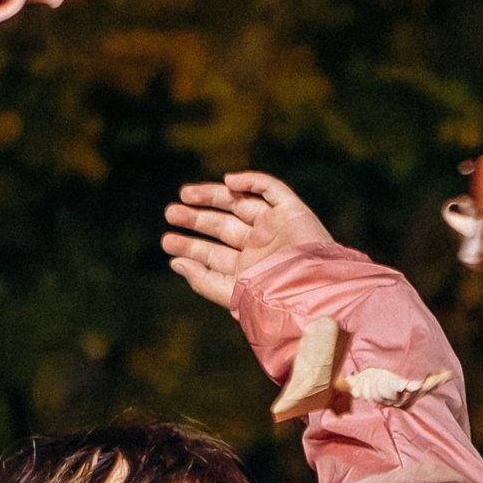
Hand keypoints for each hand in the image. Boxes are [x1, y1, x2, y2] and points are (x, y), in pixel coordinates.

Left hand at [161, 170, 334, 312]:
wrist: (314, 293)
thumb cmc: (276, 300)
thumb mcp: (232, 293)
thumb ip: (203, 280)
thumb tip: (175, 263)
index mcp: (247, 269)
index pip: (213, 253)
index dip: (190, 246)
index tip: (168, 243)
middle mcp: (260, 246)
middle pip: (222, 226)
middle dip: (196, 219)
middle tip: (170, 213)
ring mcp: (275, 227)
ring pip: (239, 204)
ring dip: (213, 196)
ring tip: (184, 194)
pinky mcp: (292, 211)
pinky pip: (270, 189)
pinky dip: (251, 182)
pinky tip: (228, 182)